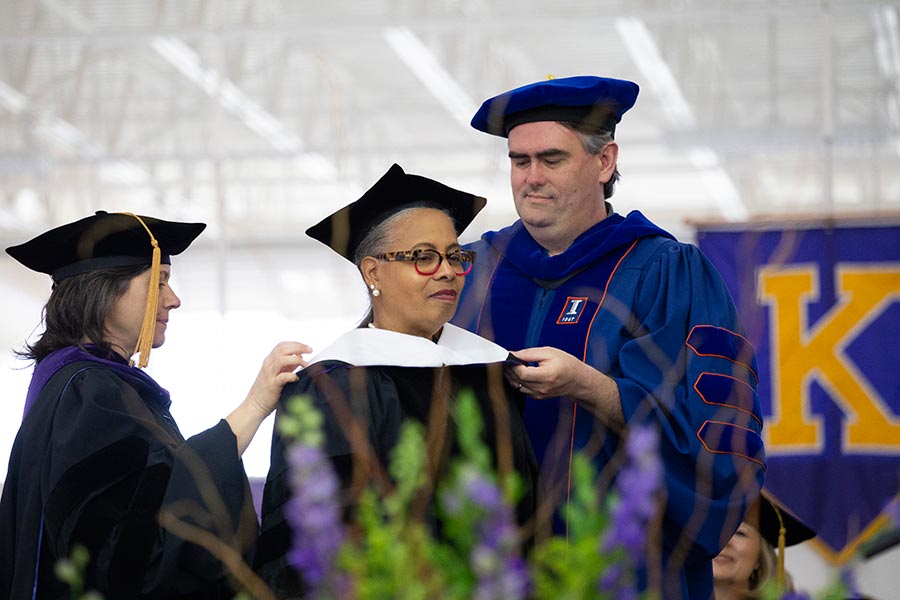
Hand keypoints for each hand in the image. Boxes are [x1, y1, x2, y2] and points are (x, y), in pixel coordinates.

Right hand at [227, 341, 311, 455]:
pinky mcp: (271, 385)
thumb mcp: (277, 373)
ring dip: (296, 360)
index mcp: (269, 361)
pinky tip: (297, 378)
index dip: (296, 344)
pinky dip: (292, 375)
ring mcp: (269, 374)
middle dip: (299, 347)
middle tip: (310, 350)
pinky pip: (282, 377)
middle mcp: (268, 365)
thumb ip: (288, 365)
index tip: (307, 347)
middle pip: (283, 349)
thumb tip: (300, 355)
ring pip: (281, 359)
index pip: (282, 345)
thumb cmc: (268, 390)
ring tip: (306, 365)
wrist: (255, 406)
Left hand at [505, 346, 589, 399]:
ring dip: (512, 376)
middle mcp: (542, 388)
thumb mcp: (548, 352)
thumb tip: (514, 354)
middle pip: (518, 380)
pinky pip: (522, 390)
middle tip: (508, 360)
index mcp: (547, 375)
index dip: (513, 365)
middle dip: (510, 369)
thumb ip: (529, 353)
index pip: (522, 373)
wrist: (577, 379)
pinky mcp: (538, 397)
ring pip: (517, 386)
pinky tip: (520, 373)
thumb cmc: (566, 365)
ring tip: (513, 366)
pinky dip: (518, 381)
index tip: (509, 358)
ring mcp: (540, 394)